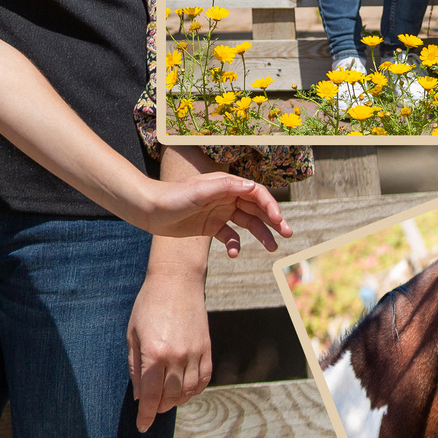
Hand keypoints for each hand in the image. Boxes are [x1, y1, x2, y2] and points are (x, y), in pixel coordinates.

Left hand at [127, 268, 211, 433]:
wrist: (177, 282)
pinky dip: (194, 390)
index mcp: (154, 355)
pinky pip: (203, 380)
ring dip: (175, 401)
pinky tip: (184, 391)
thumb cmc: (148, 305)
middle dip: (158, 408)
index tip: (142, 426)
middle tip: (150, 409)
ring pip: (188, 392)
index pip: (150, 396)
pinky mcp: (207, 350)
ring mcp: (194, 354)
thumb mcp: (132, 335)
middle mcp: (176, 358)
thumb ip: (135, 367)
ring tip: (165, 400)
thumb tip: (139, 396)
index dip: (145, 415)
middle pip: (169, 397)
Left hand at [143, 173, 288, 255]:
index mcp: (226, 184)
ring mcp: (219, 212)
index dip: (270, 205)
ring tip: (273, 248)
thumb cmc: (173, 197)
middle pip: (256, 208)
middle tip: (288, 235)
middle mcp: (225, 196)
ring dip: (261, 234)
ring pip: (247, 223)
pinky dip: (235, 244)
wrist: (149, 210)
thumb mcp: (199, 191)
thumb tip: (253, 186)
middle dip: (273, 221)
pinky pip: (230, 236)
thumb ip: (226, 187)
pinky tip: (233, 253)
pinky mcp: (210, 226)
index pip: (256, 193)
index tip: (279, 221)